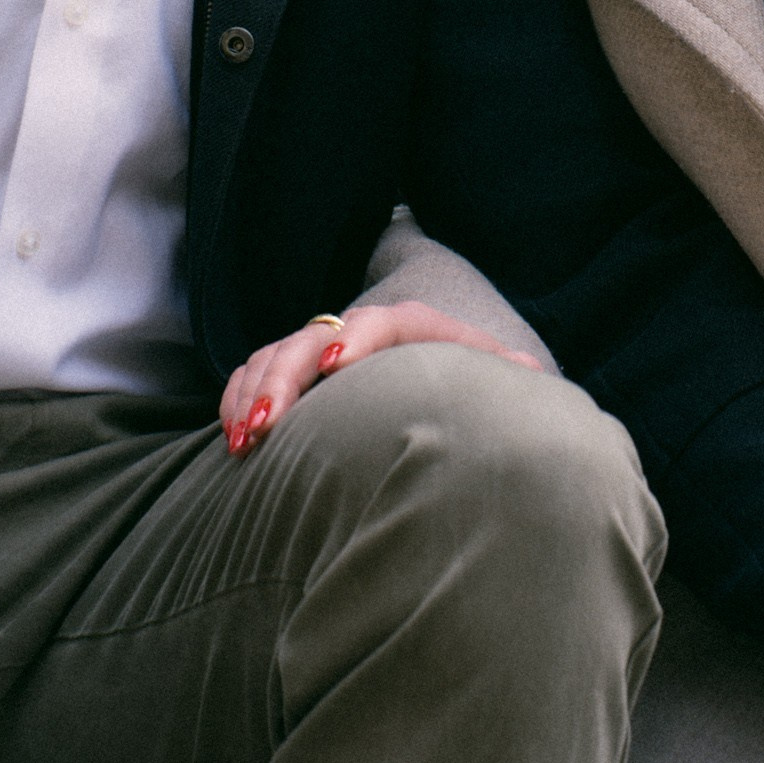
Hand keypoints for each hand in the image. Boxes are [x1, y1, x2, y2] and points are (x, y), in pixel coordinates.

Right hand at [218, 296, 542, 453]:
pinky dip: (238, 400)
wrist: (440, 391)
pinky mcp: (295, 379)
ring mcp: (321, 353)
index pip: (382, 322)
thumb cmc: (470, 394)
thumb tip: (529, 370)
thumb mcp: (492, 385)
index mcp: (413, 329)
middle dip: (285, 378)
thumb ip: (507, 378)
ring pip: (276, 356)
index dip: (357, 338)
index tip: (337, 366)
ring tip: (243, 440)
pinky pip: (253, 376)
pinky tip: (233, 440)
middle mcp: (360, 334)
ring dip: (254, 393)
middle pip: (314, 338)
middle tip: (266, 424)